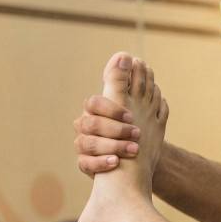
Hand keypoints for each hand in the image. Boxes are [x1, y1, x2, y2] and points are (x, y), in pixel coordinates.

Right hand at [73, 52, 154, 175]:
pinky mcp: (86, 164)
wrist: (133, 166)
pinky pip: (84, 164)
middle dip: (115, 129)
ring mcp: (85, 147)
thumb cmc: (131, 133)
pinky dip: (100, 164)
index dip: (112, 110)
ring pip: (86, 143)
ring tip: (134, 149)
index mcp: (97, 112)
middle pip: (89, 123)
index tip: (131, 116)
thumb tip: (126, 55)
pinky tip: (115, 163)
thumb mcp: (131, 107)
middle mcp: (88, 128)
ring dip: (112, 146)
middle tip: (136, 133)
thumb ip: (125, 82)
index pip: (94, 105)